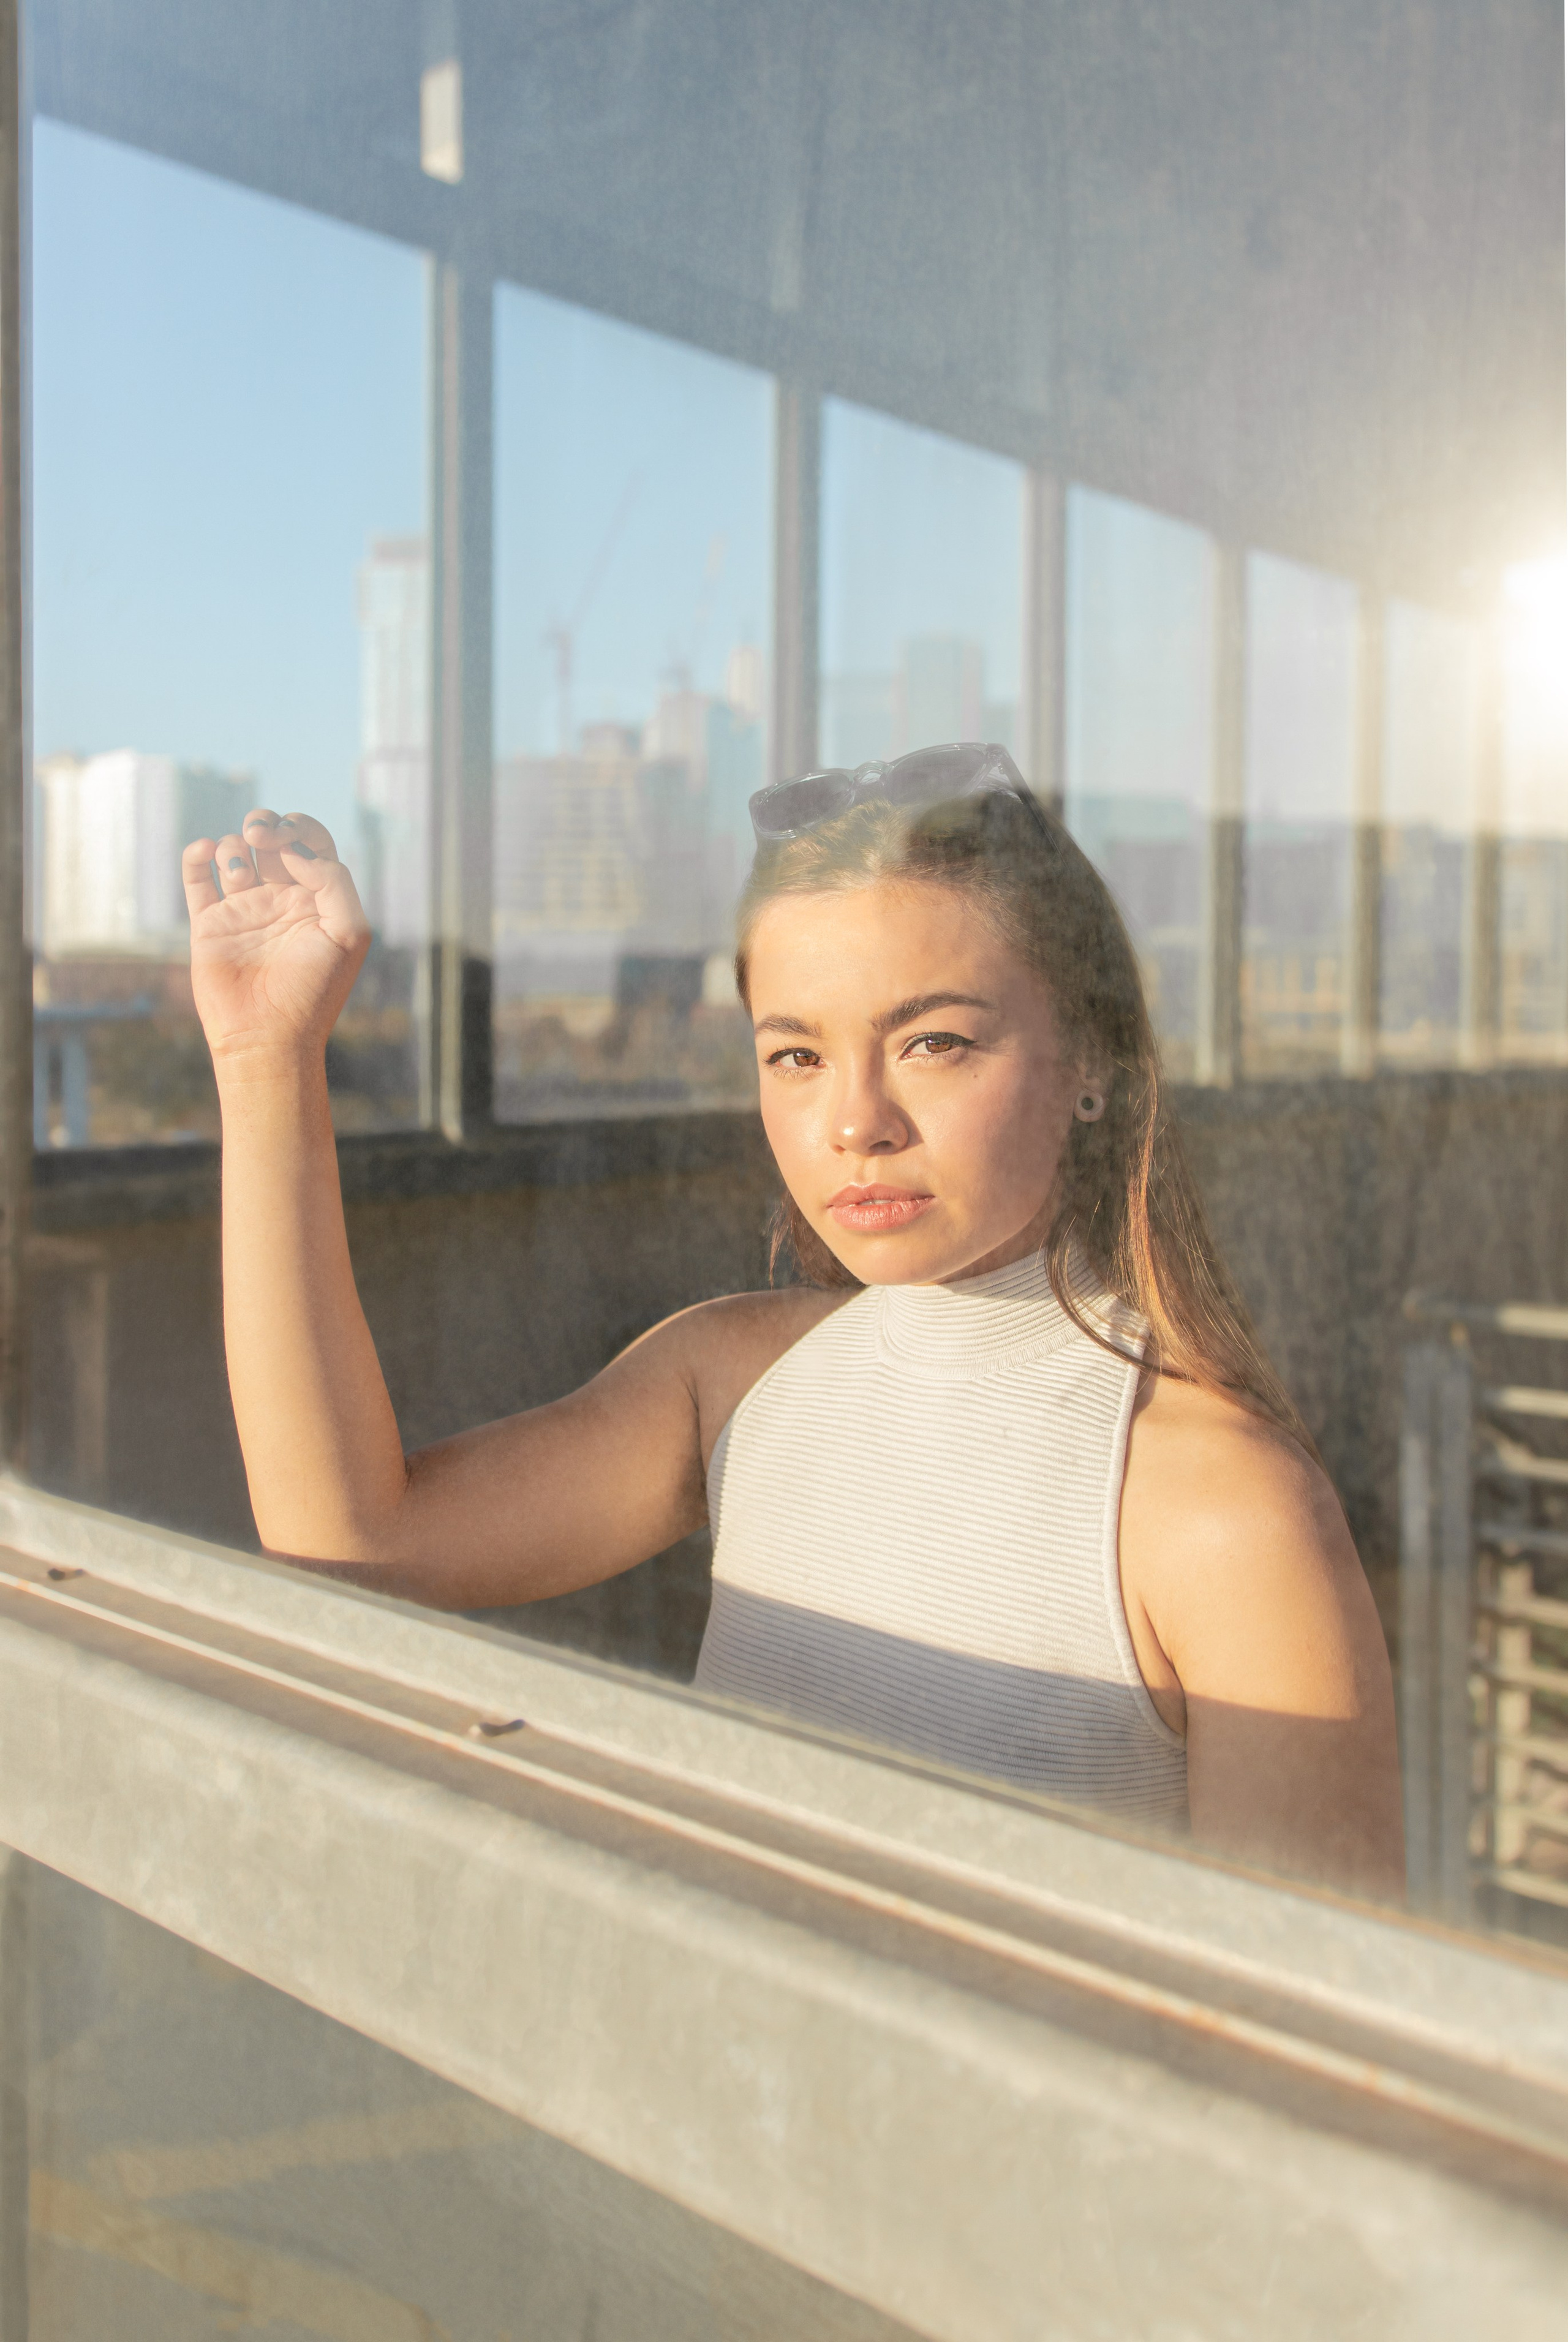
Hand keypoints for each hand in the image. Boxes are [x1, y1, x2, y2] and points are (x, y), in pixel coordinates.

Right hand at [182, 810, 371, 1070]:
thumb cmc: (314, 990)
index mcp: (318, 901)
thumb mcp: (348, 933)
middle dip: (264, 825)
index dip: (300, 828)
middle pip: (271, 841)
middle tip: (259, 836)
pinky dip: (197, 856)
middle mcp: (281, 901)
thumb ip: (333, 881)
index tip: (289, 840)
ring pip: (233, 854)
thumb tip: (294, 851)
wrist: (268, 1036)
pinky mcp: (209, 925)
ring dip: (233, 844)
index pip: (311, 844)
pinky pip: (198, 879)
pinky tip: (204, 852)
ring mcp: (244, 911)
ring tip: (238, 867)